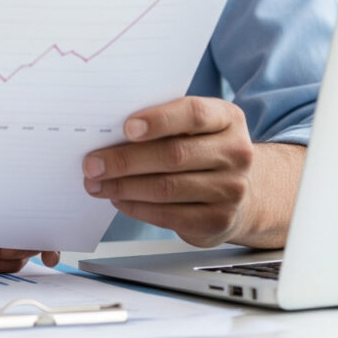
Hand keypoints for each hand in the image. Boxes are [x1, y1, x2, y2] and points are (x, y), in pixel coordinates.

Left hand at [82, 96, 255, 246]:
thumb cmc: (203, 147)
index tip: (126, 127)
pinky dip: (137, 208)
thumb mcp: (194, 125)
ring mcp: (230, 190)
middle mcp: (235, 153)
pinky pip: (169, 215)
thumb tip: (109, 128)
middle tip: (92, 163)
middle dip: (125, 159)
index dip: (158, 120)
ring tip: (96, 183)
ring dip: (123, 187)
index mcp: (227, 118)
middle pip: (173, 155)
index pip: (193, 115)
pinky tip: (118, 199)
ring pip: (167, 188)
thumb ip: (162, 121)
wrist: (245, 191)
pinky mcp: (218, 222)